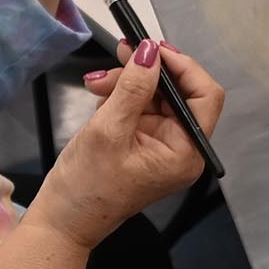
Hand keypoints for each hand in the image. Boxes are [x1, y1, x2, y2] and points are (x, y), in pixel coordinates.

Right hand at [23, 41, 223, 251]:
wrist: (63, 219)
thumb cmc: (87, 187)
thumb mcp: (108, 131)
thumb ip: (132, 88)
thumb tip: (149, 52)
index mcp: (186, 152)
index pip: (205, 96)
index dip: (183, 67)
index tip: (153, 49)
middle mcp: (181, 148)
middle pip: (177, 91)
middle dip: (145, 72)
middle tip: (118, 53)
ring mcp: (162, 144)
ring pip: (155, 94)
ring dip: (126, 82)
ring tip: (94, 84)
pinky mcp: (144, 141)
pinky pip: (139, 106)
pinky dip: (119, 96)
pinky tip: (98, 97)